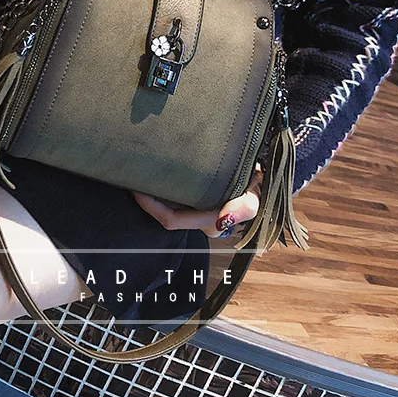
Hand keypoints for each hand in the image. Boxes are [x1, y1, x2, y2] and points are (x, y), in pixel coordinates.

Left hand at [132, 185, 259, 238]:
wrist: (264, 184)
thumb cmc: (256, 191)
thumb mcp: (254, 199)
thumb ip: (242, 208)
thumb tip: (222, 219)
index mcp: (209, 223)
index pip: (172, 220)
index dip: (151, 207)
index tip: (137, 190)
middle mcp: (200, 222)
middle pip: (166, 214)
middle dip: (148, 200)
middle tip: (133, 176)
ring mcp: (199, 214)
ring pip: (170, 207)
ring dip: (155, 194)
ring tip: (142, 173)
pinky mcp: (198, 204)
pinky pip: (176, 200)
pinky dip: (164, 189)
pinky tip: (157, 175)